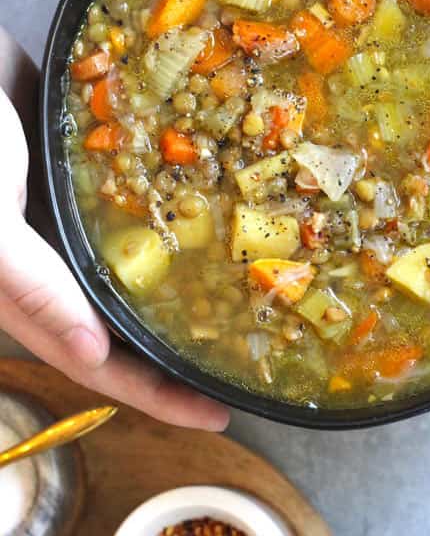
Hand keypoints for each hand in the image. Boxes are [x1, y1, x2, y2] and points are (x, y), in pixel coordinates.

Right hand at [0, 27, 228, 430]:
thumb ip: (32, 287)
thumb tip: (93, 356)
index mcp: (26, 290)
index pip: (96, 363)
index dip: (155, 395)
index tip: (217, 414)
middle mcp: (51, 263)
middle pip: (121, 324)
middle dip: (174, 350)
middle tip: (241, 358)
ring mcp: (68, 219)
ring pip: (130, 269)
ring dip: (177, 283)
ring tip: (239, 292)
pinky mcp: (82, 177)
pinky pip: (131, 209)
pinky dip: (166, 218)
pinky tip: (209, 211)